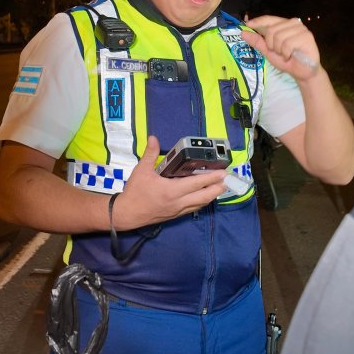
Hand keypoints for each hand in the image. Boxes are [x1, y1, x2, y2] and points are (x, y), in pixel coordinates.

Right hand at [112, 136, 226, 229]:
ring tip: (219, 187)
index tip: (223, 173)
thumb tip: (153, 138)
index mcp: (172, 190)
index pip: (196, 183)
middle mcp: (178, 202)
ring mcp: (178, 210)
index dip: (211, 178)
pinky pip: (193, 209)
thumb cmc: (135, 192)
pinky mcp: (175, 215)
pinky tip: (204, 197)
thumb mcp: (142, 170)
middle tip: (227, 180)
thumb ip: (150, 154)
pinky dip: (201, 202)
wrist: (127, 214)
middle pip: (204, 197)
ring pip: (200, 204)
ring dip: (211, 196)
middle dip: (217, 188)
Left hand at [241, 15, 320, 79]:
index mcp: (284, 24)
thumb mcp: (268, 51)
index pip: (269, 19)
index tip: (248, 24)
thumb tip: (243, 33)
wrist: (301, 72)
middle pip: (272, 30)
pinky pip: (288, 44)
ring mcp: (301, 29)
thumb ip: (257, 41)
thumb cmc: (286, 60)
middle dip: (271, 45)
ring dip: (280, 50)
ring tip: (287, 54)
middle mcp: (293, 23)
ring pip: (279, 37)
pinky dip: (286, 53)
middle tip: (279, 52)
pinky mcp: (307, 37)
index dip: (258, 21)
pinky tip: (292, 56)